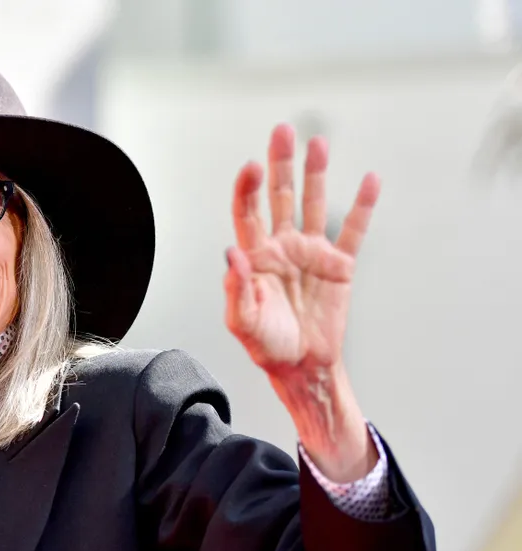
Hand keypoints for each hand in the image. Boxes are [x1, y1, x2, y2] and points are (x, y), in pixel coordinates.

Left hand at [224, 124, 378, 374]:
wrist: (301, 367)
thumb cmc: (267, 347)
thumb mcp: (243, 322)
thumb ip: (237, 289)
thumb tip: (232, 253)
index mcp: (255, 257)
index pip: (248, 213)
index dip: (248, 188)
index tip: (252, 168)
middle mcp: (282, 248)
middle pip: (280, 196)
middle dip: (281, 164)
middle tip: (282, 131)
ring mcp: (311, 253)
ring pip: (313, 204)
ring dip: (316, 174)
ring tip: (318, 143)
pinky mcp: (339, 265)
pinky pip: (352, 230)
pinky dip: (362, 206)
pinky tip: (369, 180)